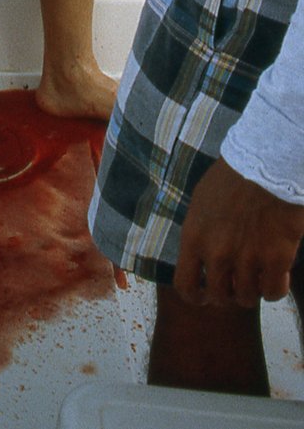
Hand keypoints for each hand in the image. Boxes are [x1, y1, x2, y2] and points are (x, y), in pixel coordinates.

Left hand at [174, 157, 303, 306]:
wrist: (266, 164)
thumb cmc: (232, 177)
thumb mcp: (201, 203)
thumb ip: (199, 234)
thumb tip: (199, 259)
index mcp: (194, 237)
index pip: (185, 286)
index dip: (196, 296)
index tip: (205, 295)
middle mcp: (217, 253)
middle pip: (220, 297)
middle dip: (229, 293)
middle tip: (238, 281)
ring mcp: (247, 258)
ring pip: (247, 298)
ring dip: (253, 289)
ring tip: (258, 272)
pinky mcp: (276, 259)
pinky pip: (273, 293)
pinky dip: (275, 287)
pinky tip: (277, 273)